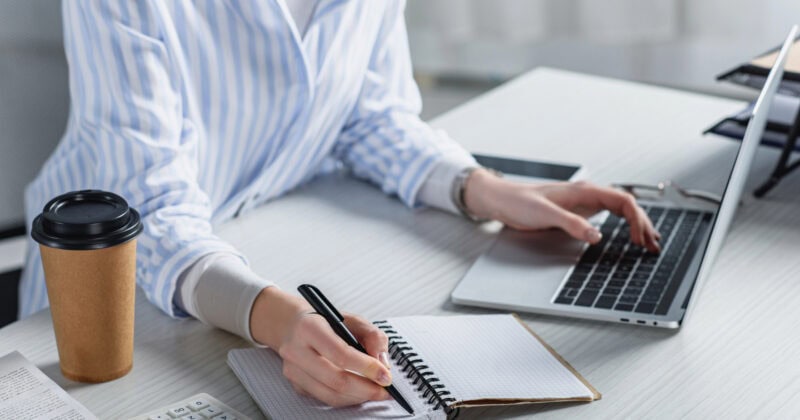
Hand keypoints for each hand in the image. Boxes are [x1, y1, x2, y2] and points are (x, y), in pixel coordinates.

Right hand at [249, 287, 392, 406]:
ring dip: (358, 397)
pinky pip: (326, 399)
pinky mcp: (296, 385)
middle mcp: (296, 350)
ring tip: (375, 391)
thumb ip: (373, 336)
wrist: (294, 326)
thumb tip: (382, 362)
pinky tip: (359, 391)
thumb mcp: (352, 320)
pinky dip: (347, 399)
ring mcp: (293, 371)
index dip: (366, 367)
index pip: (340, 353)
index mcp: (310, 327)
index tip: (385, 375)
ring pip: (331, 394)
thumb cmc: (325, 322)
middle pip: (335, 379)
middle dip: (366, 388)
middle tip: (384, 389)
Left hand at [463, 169, 660, 251]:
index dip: (637, 219)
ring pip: (619, 210)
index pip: (623, 201)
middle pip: (626, 206)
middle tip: (653, 246)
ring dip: (636, 224)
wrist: (501, 199)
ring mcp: (583, 203)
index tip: (641, 239)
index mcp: (584, 191)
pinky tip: (627, 235)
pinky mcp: (576, 211)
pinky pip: (608, 215)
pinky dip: (622, 225)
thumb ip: (571, 224)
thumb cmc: (519, 202)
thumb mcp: (545, 214)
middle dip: (643, 224)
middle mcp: (587, 195)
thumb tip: (596, 235)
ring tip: (649, 241)